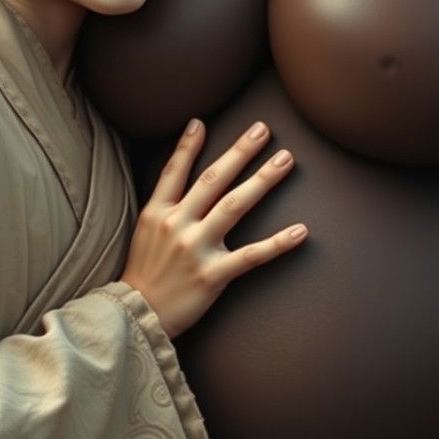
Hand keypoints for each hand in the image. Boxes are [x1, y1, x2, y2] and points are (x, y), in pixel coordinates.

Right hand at [120, 119, 307, 337]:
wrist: (137, 317)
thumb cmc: (145, 272)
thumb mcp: (144, 231)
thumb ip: (163, 204)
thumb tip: (179, 176)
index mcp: (158, 213)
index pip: (175, 171)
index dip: (187, 146)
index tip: (201, 121)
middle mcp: (178, 225)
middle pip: (213, 179)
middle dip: (240, 152)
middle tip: (263, 129)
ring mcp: (196, 249)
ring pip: (234, 206)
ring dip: (262, 180)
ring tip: (285, 159)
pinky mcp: (213, 275)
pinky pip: (251, 256)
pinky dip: (278, 243)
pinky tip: (301, 230)